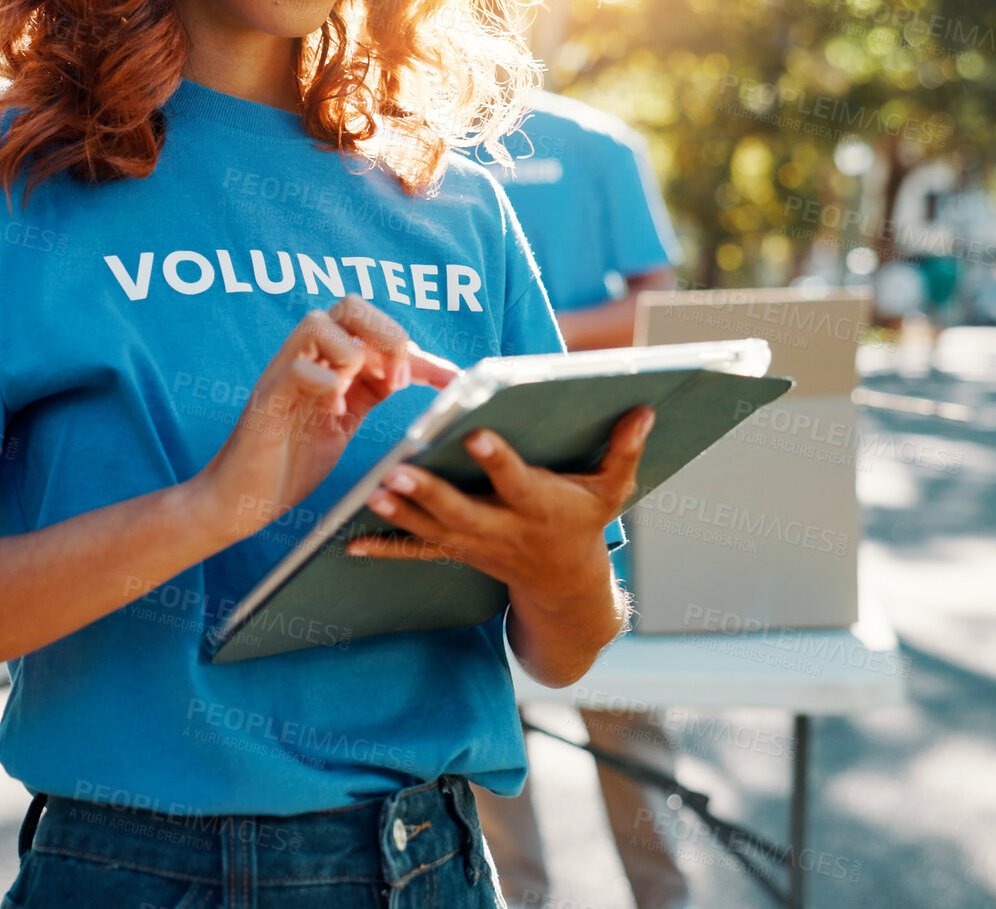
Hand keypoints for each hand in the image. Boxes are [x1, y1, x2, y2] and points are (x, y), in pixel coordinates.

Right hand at [191, 294, 461, 545]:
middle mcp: (305, 358)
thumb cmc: (290, 461)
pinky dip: (325, 385)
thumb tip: (417, 375)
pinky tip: (332, 413)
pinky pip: (299, 367)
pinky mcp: (266, 399)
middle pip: (350, 306)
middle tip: (400, 381)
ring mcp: (283, 374)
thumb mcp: (343, 421)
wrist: (239, 499)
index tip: (455, 380)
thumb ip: (370, 391)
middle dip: (388, 336)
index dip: (420, 351)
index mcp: (328, 360)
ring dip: (353, 354)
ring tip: (364, 393)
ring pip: (318, 322)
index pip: (377, 330)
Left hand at [344, 405, 655, 608]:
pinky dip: (385, 549)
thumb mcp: (612, 492)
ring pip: (433, 529)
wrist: (566, 586)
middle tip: (398, 470)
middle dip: (430, 492)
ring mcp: (476, 543)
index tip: (478, 434)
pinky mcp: (456, 550)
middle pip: (463, 511)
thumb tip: (644, 410)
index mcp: (539, 506)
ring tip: (371, 492)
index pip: (517, 481)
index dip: (499, 461)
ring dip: (401, 514)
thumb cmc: (586, 524)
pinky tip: (351, 543)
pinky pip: (417, 552)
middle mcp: (504, 527)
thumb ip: (625, 452)